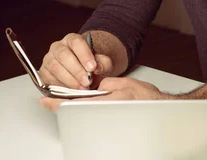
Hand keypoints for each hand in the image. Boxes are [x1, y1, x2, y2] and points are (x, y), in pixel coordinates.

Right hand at [39, 33, 112, 88]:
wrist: (83, 71)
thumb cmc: (91, 65)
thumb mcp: (102, 62)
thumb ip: (103, 63)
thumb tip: (98, 68)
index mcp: (72, 40)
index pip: (76, 42)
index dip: (84, 55)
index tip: (92, 68)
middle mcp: (58, 47)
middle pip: (63, 55)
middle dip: (76, 70)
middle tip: (87, 81)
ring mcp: (49, 59)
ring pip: (55, 68)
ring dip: (69, 80)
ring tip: (82, 88)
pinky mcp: (44, 73)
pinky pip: (49, 79)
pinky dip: (61, 86)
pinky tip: (71, 90)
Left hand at [39, 77, 167, 111]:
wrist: (160, 108)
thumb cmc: (146, 98)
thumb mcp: (124, 83)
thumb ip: (106, 83)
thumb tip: (94, 85)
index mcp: (106, 102)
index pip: (75, 103)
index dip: (57, 102)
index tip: (46, 100)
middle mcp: (105, 113)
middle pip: (76, 111)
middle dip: (66, 104)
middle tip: (55, 100)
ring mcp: (107, 119)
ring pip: (84, 114)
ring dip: (77, 107)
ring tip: (73, 100)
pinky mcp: (109, 123)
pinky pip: (93, 117)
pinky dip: (87, 110)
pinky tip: (88, 106)